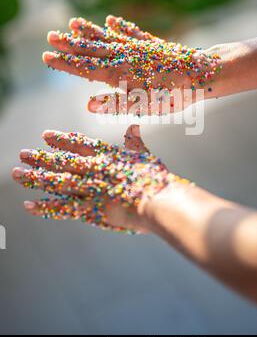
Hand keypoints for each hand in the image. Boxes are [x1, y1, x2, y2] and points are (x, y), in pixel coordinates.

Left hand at [12, 125, 181, 233]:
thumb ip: (135, 143)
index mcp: (108, 155)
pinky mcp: (91, 209)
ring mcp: (91, 189)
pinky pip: (64, 208)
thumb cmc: (156, 179)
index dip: (61, 139)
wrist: (160, 201)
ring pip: (57, 182)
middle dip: (41, 158)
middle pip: (62, 162)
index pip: (79, 144)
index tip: (45, 135)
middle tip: (22, 154)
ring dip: (36, 178)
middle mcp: (95, 169)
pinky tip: (28, 205)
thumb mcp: (146, 156)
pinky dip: (45, 207)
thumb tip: (133, 126)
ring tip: (17, 174)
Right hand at [44, 15, 221, 114]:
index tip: (47, 56)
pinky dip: (120, 27)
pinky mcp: (152, 45)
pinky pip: (131, 33)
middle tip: (50, 36)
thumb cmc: (175, 94)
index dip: (66, 64)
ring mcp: (138, 49)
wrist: (202, 74)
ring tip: (73, 22)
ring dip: (90, 32)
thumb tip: (88, 105)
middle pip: (93, 50)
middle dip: (71, 44)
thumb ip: (116, 103)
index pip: (86, 68)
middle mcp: (126, 57)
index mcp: (120, 74)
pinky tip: (111, 19)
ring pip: (108, 38)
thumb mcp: (145, 105)